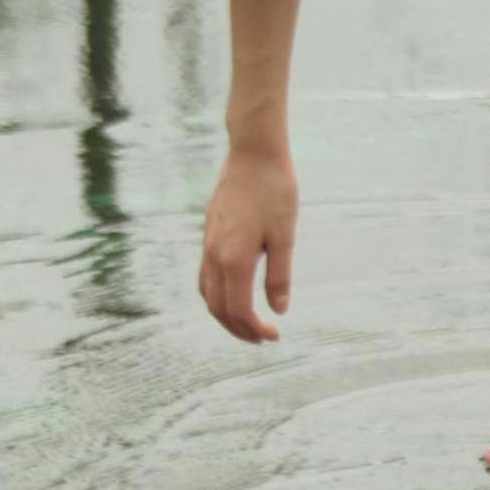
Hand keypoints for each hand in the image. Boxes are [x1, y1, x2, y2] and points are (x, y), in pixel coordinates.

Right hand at [200, 142, 296, 342]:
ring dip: (224, 314)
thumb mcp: (285, 235)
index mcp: (234, 259)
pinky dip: (217, 294)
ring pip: (206, 293)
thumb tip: (278, 310)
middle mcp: (214, 254)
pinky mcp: (208, 233)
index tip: (275, 335)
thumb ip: (279, 276)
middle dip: (238, 329)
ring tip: (248, 322)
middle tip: (263, 337)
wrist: (252, 151)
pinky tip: (234, 293)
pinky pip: (205, 274)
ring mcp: (207, 243)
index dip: (254, 330)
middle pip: (217, 308)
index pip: (238, 310)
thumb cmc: (274, 190)